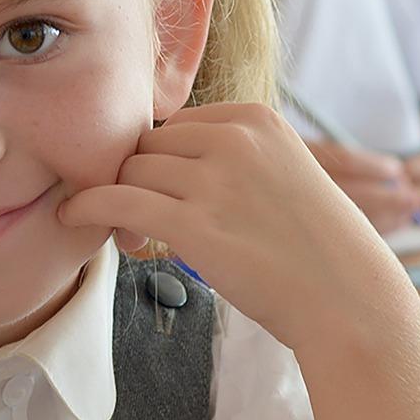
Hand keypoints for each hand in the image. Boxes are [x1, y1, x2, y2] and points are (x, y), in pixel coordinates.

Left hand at [58, 104, 410, 352]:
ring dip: (118, 203)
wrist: (348, 301)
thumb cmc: (314, 247)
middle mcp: (234, 139)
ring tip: (131, 237)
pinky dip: (86, 206)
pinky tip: (71, 218)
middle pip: (146, 146)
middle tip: (140, 223)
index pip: (174, 124)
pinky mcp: (195, 226)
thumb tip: (152, 157)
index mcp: (255, 117)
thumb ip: (228, 155)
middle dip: (137, 181)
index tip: (162, 195)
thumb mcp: (281, 172)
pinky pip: (115, 200)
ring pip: (130, 173)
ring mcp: (214, 181)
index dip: (159, 161)